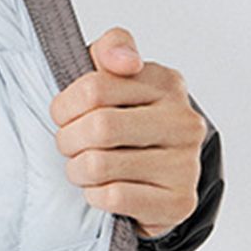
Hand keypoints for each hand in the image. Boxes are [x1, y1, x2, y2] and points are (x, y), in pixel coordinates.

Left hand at [49, 27, 206, 238]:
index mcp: (166, 84)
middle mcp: (183, 122)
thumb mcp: (111, 74)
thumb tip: (126, 61)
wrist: (154, 175)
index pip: (94, 88)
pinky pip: (114, 197)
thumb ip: (111, 48)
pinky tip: (102, 189)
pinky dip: (95, 195)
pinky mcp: (179, 201)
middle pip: (98, 128)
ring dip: (77, 170)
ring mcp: (186, 163)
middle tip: (70, 145)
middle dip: (68, 140)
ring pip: (100, 165)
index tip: (64, 115)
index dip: (64, 106)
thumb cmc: (122, 117)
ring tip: (84, 167)